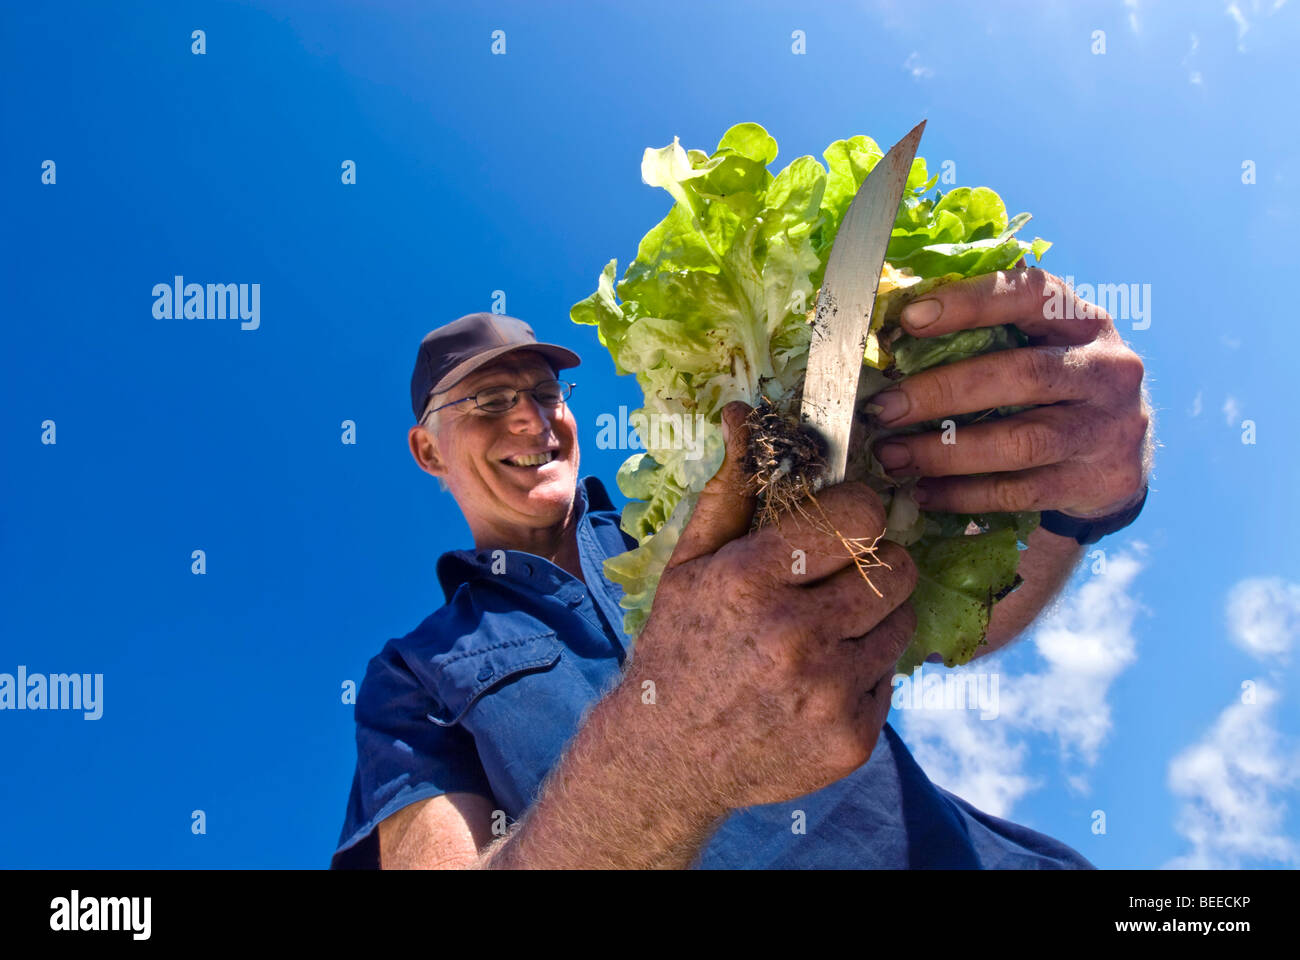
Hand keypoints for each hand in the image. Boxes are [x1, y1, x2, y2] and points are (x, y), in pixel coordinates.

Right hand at [625, 401, 918, 814]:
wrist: (667, 758)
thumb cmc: (680, 645)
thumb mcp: (690, 564)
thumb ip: (729, 490)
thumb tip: (745, 413)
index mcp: (752, 579)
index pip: (861, 515)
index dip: (858, 513)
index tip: (842, 524)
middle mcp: (795, 635)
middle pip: (897, 568)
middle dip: (877, 565)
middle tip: (842, 579)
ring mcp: (828, 693)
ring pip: (902, 622)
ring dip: (874, 620)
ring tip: (826, 632)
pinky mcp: (852, 739)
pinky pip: (891, 679)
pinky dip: (864, 674)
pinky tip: (819, 682)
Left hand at [867, 267, 1151, 517]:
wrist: (1123, 456)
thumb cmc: (1059, 388)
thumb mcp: (1042, 346)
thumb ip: (989, 331)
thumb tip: (896, 318)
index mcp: (1082, 321)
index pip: (1031, 296)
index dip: (971, 303)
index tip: (910, 318)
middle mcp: (1105, 368)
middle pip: (1020, 375)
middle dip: (941, 392)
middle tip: (884, 408)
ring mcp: (1107, 428)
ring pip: (1020, 442)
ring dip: (945, 452)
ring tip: (892, 456)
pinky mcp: (1097, 481)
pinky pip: (1020, 492)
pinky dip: (964, 494)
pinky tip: (923, 491)